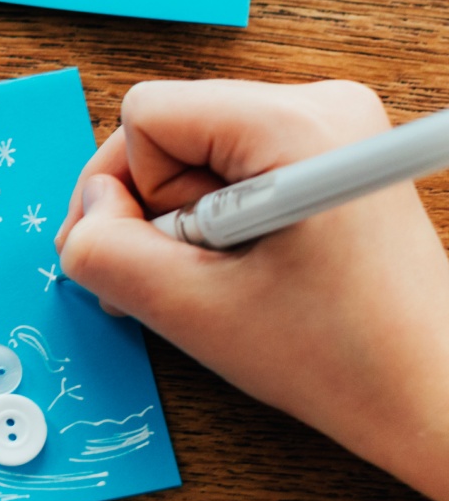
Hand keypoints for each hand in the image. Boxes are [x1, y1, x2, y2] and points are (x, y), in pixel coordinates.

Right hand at [55, 80, 448, 500]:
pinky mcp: (332, 157)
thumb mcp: (191, 311)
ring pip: (196, 153)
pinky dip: (219, 223)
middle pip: (171, 129)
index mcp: (295, 124)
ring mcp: (333, 128)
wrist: (435, 396)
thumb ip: (105, 252)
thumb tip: (86, 214)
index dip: (129, 193)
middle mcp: (321, 105)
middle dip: (156, 209)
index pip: (146, 115)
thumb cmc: (341, 359)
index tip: (163, 259)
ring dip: (187, 223)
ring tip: (226, 282)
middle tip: (188, 280)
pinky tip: (247, 271)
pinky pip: (234, 168)